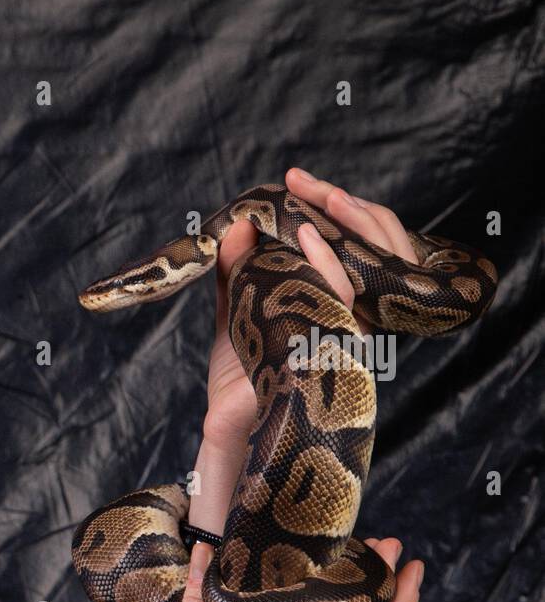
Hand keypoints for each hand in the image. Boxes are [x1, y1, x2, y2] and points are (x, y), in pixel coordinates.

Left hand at [202, 166, 419, 450]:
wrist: (228, 421)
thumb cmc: (239, 371)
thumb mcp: (238, 309)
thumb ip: (240, 267)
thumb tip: (239, 225)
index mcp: (335, 301)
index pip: (353, 246)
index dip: (337, 210)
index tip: (300, 180)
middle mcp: (350, 314)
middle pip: (372, 250)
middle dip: (345, 210)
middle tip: (306, 181)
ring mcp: (349, 331)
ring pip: (364, 268)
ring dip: (341, 228)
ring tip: (313, 201)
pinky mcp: (338, 348)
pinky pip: (344, 298)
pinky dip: (327, 264)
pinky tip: (310, 237)